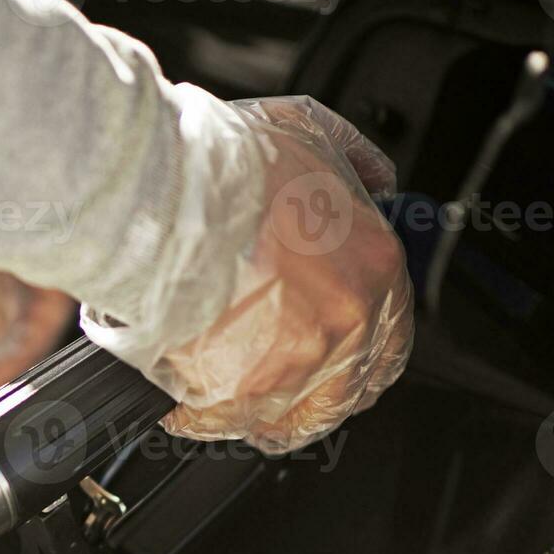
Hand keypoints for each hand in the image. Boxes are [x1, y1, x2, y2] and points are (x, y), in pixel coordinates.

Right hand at [148, 96, 413, 452]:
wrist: (163, 195)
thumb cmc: (224, 164)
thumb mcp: (311, 129)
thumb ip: (353, 160)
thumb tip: (375, 181)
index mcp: (374, 268)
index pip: (390, 338)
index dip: (357, 357)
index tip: (331, 361)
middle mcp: (345, 323)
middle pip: (344, 393)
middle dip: (313, 398)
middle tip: (277, 389)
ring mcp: (293, 364)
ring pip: (285, 419)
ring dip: (257, 414)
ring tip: (227, 402)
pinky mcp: (238, 392)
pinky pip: (222, 424)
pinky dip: (198, 418)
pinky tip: (182, 404)